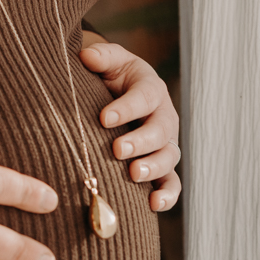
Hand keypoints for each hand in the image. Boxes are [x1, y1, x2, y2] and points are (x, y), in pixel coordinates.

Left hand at [79, 41, 180, 212]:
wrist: (118, 94)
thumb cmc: (112, 76)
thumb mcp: (108, 61)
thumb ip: (100, 57)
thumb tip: (86, 56)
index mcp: (151, 89)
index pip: (144, 97)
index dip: (126, 108)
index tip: (103, 118)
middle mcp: (163, 117)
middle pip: (160, 130)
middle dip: (140, 141)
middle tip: (117, 149)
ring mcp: (165, 143)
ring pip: (169, 157)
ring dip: (153, 167)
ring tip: (133, 174)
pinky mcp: (162, 166)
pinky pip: (172, 183)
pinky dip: (167, 195)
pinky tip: (153, 204)